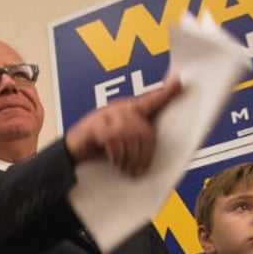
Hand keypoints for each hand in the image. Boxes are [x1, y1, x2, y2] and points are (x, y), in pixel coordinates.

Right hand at [64, 77, 181, 175]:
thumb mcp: (122, 140)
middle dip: (142, 157)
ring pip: (130, 139)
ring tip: (124, 168)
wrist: (73, 149)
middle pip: (144, 132)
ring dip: (128, 159)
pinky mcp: (97, 126)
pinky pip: (115, 143)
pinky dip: (116, 157)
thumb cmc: (100, 145)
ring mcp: (108, 115)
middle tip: (137, 171)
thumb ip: (137, 138)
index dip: (166, 92)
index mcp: (130, 110)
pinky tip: (113, 162)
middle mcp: (121, 108)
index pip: (152, 100)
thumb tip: (150, 155)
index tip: (179, 82)